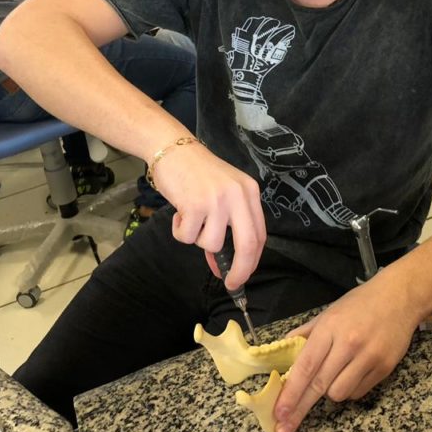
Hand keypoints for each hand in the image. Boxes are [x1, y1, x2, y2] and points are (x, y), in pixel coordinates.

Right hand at [152, 141, 265, 287]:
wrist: (172, 148)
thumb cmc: (196, 174)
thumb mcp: (220, 196)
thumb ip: (226, 227)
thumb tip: (223, 265)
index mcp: (250, 192)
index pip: (259, 235)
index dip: (252, 261)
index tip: (242, 276)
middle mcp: (238, 195)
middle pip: (248, 245)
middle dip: (240, 270)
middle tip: (231, 283)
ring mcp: (217, 200)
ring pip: (211, 243)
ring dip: (196, 238)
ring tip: (189, 217)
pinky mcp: (195, 205)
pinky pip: (187, 237)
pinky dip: (179, 230)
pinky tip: (178, 212)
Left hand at [273, 270, 418, 431]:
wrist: (399, 297)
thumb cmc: (360, 304)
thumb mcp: (328, 313)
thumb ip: (306, 333)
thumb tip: (284, 350)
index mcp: (329, 328)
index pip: (306, 366)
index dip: (291, 392)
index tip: (279, 412)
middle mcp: (348, 344)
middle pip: (319, 385)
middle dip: (299, 409)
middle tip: (285, 428)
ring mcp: (368, 357)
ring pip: (339, 393)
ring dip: (330, 392)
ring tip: (335, 374)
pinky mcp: (384, 368)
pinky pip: (358, 392)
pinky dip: (350, 389)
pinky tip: (352, 373)